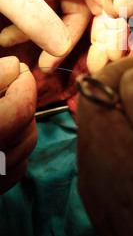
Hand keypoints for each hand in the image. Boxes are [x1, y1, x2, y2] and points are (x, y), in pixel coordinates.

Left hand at [0, 0, 101, 70]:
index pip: (110, 1)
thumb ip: (35, 19)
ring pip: (71, 14)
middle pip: (92, 12)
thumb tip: (60, 49)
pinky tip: (11, 37)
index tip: (107, 60)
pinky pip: (55, 9)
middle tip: (56, 68)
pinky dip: (37, 27)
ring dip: (49, 38)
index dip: (112, 31)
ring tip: (29, 58)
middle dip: (74, 42)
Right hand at [0, 56, 36, 193]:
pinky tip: (1, 136)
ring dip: (19, 124)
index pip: (21, 106)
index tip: (16, 70)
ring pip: (25, 147)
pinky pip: (17, 169)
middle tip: (7, 85)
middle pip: (27, 126)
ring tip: (0, 108)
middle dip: (21, 101)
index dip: (23, 83)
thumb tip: (14, 66)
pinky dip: (16, 150)